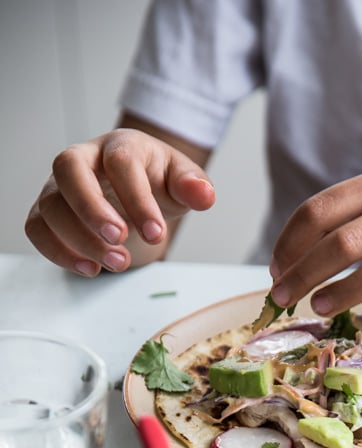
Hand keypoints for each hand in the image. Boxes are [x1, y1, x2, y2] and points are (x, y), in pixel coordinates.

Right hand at [25, 127, 214, 275]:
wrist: (136, 192)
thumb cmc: (156, 182)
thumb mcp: (181, 181)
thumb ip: (193, 186)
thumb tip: (205, 195)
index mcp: (119, 146)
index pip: (120, 161)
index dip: (136, 198)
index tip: (155, 232)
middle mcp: (83, 160)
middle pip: (69, 170)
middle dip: (93, 208)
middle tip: (121, 240)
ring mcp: (60, 186)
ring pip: (52, 205)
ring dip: (81, 239)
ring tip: (118, 263)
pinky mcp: (48, 212)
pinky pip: (38, 229)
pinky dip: (59, 253)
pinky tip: (90, 269)